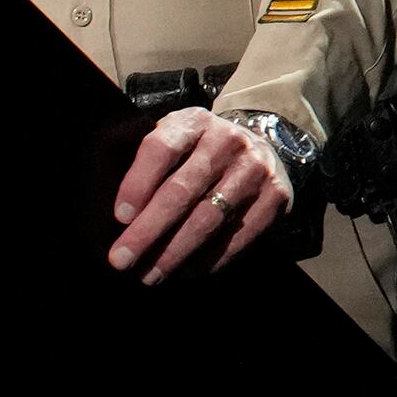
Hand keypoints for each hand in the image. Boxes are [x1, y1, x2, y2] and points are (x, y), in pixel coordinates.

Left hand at [108, 103, 292, 283]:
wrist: (263, 147)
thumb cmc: (201, 151)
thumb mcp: (176, 139)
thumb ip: (149, 163)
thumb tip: (122, 216)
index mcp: (195, 122)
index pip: (162, 149)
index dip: (137, 184)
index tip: (120, 218)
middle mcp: (228, 141)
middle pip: (182, 190)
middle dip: (148, 230)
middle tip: (122, 260)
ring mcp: (256, 169)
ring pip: (209, 219)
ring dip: (175, 252)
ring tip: (151, 274)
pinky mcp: (276, 196)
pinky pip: (239, 236)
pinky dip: (210, 259)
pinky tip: (187, 271)